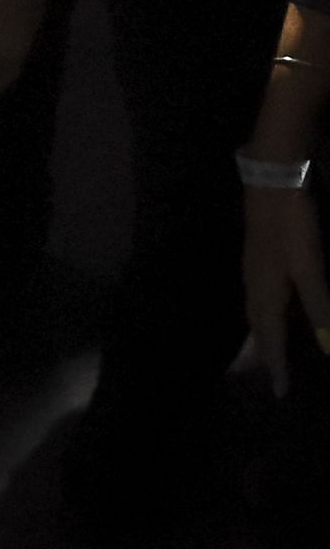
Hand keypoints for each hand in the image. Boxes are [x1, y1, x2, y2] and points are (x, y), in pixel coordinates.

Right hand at [244, 185, 329, 397]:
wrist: (272, 183)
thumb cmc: (292, 228)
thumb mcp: (311, 268)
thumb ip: (320, 307)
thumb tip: (328, 348)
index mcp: (266, 293)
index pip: (271, 338)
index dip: (277, 365)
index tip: (280, 392)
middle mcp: (254, 285)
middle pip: (258, 327)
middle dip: (266, 353)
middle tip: (274, 376)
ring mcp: (253, 268)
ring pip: (255, 311)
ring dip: (263, 334)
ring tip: (271, 350)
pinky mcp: (257, 256)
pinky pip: (258, 297)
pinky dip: (263, 314)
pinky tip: (272, 309)